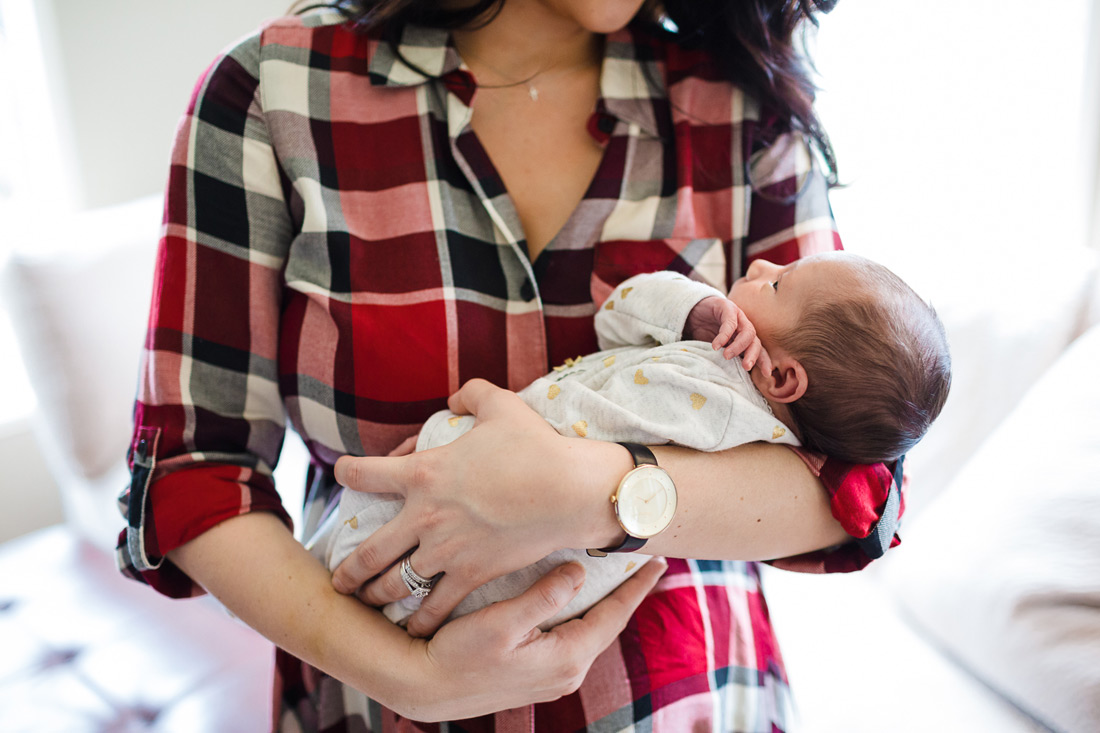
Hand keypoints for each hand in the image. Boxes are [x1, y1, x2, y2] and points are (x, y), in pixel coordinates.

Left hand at [331, 379, 626, 636]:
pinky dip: (421, 621)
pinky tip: (411, 630)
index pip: (363, 474)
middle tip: (337, 580)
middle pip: (369, 551)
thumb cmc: (535, 446)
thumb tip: (456, 398)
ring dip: (377, 595)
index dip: (346, 472)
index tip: (342, 476)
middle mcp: (424, 516)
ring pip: (397, 583)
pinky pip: (437, 606)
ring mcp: (446, 550)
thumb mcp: (501, 405)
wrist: (569, 491)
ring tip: (369, 603)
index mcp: (422, 473)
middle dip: (348, 569)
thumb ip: (471, 396)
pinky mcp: (472, 575)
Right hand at [401, 558, 666, 720]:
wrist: (425, 687)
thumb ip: (544, 597)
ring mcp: (553, 675)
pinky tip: (578, 597)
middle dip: (625, 593)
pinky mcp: (538, 673)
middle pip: (607, 623)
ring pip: (590, 630)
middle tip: (642, 561)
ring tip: (617, 575)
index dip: (636, 587)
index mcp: (566, 657)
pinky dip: (582, 613)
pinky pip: (573, 637)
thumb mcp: (501, 622)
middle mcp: (567, 671)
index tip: (657, 561)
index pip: (614, 615)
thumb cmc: (457, 654)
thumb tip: (579, 572)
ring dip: (603, 602)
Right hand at [684, 296, 771, 371]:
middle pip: (756, 342)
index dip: (764, 361)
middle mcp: (744, 328)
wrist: (691, 312)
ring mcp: (737, 317)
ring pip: (748, 332)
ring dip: (739, 346)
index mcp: (744, 339)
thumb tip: (730, 381)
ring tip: (726, 356)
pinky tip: (716, 346)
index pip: (759, 351)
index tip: (767, 374)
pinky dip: (723, 335)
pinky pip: (729, 322)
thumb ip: (725, 359)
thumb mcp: (716, 350)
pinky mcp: (727, 307)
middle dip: (753, 355)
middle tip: (746, 367)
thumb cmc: (704, 333)